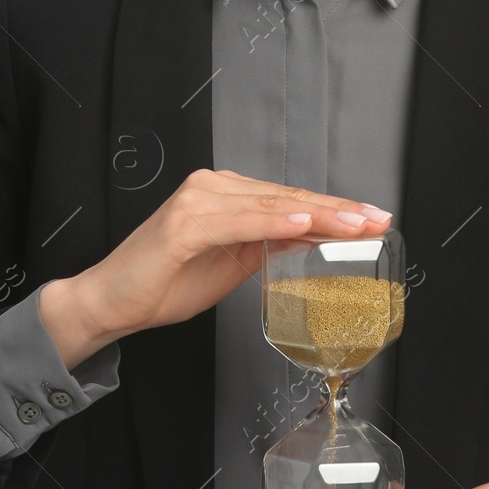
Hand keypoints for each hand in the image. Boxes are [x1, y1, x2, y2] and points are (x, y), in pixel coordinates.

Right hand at [71, 169, 391, 339]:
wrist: (111, 301)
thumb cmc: (164, 284)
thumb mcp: (230, 265)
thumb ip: (264, 247)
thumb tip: (307, 242)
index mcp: (226, 195)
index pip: (290, 200)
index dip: (334, 210)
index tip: (372, 219)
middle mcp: (213, 188)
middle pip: (288, 199)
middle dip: (338, 210)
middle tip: (377, 219)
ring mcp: (199, 201)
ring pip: (272, 206)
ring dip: (318, 215)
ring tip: (355, 224)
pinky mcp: (185, 222)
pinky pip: (240, 222)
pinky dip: (274, 223)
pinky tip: (303, 226)